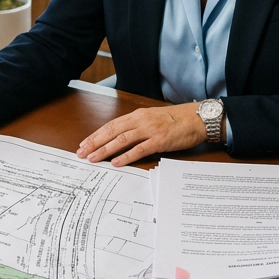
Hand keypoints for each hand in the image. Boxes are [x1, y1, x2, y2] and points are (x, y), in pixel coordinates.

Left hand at [76, 103, 205, 166]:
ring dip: (105, 150)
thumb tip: (121, 138)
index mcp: (137, 116)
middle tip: (82, 153)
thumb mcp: (152, 118)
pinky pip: (140, 149)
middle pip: (112, 131)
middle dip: (95, 142)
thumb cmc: (176, 120)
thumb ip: (137, 126)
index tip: (84, 143)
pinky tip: (116, 162)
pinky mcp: (160, 140)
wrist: (196, 118)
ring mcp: (150, 130)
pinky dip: (126, 156)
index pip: (111, 125)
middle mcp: (141, 121)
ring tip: (93, 158)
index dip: (96, 134)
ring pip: (122, 140)